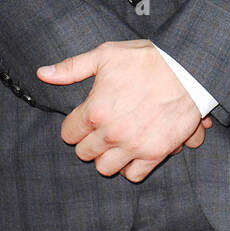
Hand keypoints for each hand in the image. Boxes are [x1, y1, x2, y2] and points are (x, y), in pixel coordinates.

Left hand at [37, 39, 212, 182]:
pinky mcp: (155, 154)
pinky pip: (133, 175)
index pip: (68, 134)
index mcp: (95, 110)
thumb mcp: (105, 55)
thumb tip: (42, 73)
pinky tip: (132, 151)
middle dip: (89, 141)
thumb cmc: (146, 59)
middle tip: (101, 129)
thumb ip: (72, 68)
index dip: (74, 126)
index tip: (84, 119)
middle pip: (84, 153)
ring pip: (105, 168)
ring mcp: (133, 146)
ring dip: (107, 156)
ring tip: (115, 142)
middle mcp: (111, 133)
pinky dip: (130, 167)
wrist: (187, 69)